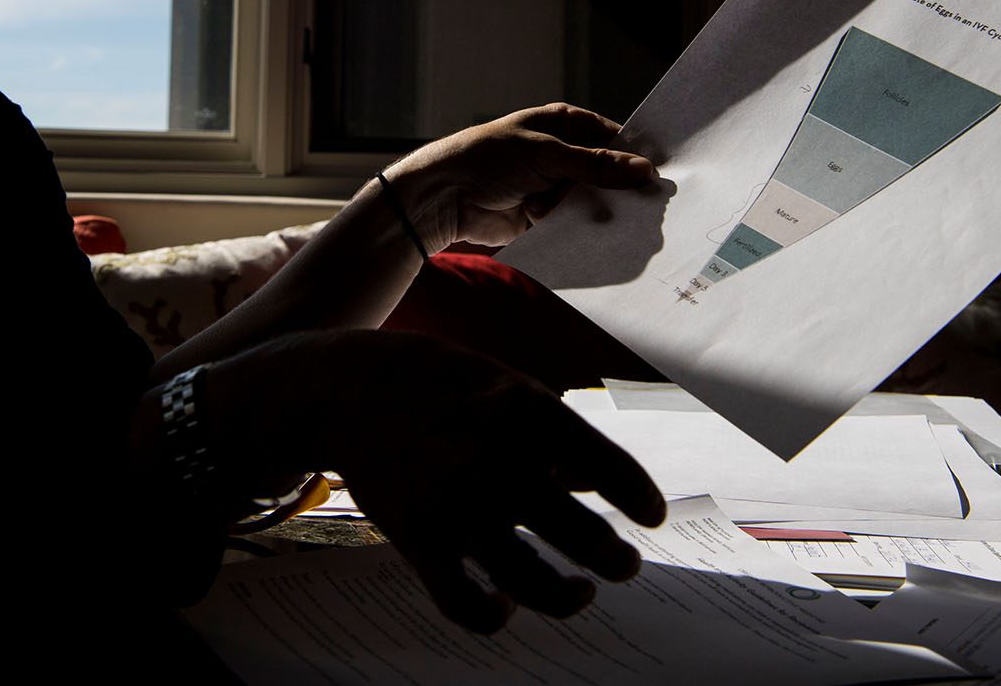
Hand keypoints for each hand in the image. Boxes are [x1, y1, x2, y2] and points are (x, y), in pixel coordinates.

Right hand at [309, 331, 665, 631]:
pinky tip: (507, 604)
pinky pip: (466, 604)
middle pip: (582, 535)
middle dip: (614, 559)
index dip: (638, 497)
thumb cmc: (440, 384)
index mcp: (527, 413)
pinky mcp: (420, 541)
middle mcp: (497, 463)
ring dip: (568, 597)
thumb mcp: (505, 385)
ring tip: (583, 592)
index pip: (607, 466)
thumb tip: (597, 478)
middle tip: (624, 565)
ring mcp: (457, 507)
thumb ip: (553, 432)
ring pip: (533, 583)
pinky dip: (493, 615)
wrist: (348, 391)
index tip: (652, 517)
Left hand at [384, 103, 656, 250]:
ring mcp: (556, 187)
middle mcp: (565, 154)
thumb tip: (642, 169)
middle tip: (645, 207)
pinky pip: (574, 224)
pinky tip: (570, 228)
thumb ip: (594, 163)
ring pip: (594, 201)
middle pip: (608, 173)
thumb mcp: (545, 154)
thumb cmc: (487, 159)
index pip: (613, 137)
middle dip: (619, 190)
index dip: (635, 155)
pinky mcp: (547, 217)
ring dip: (592, 211)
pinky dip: (574, 228)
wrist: (443, 198)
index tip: (660, 176)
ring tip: (599, 217)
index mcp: (565, 125)